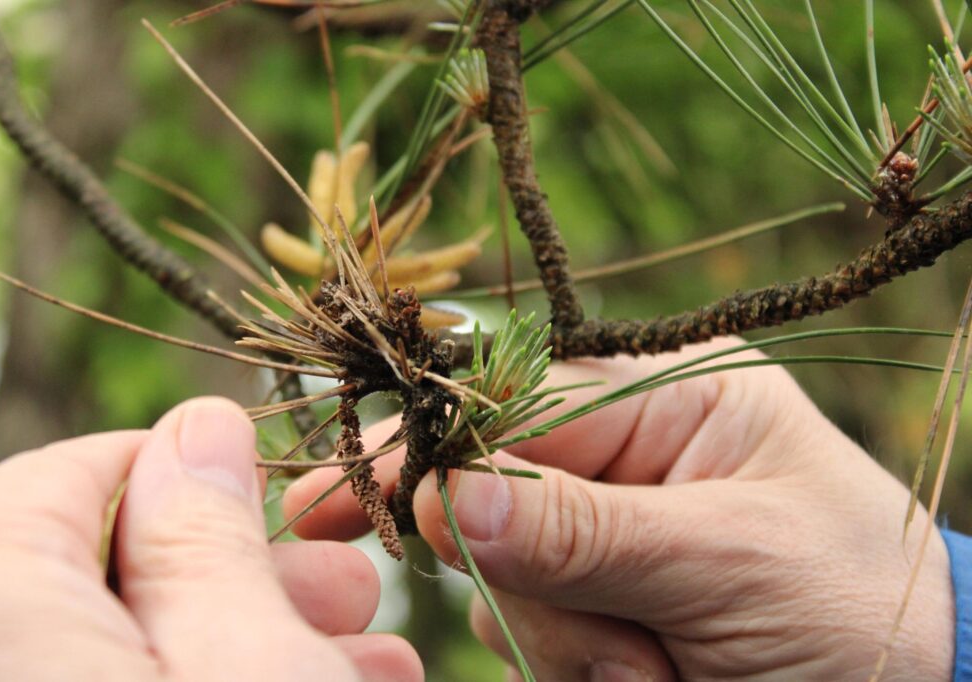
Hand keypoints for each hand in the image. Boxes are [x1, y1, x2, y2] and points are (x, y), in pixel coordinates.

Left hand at [0, 397, 420, 681]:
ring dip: (251, 638)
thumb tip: (199, 424)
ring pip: (119, 651)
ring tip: (370, 659)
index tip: (272, 488)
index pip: (55, 483)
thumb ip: (206, 533)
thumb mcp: (251, 659)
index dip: (179, 466)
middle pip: (93, 579)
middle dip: (241, 572)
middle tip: (350, 587)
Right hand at [284, 340, 953, 680]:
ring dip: (568, 643)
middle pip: (488, 497)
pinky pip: (525, 629)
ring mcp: (600, 531)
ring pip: (501, 578)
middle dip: (525, 579)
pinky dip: (574, 668)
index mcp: (660, 397)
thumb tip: (450, 500)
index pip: (509, 404)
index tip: (337, 504)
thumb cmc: (852, 601)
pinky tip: (649, 675)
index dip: (423, 451)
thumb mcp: (729, 558)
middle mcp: (618, 452)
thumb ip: (585, 531)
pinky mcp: (593, 600)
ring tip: (663, 669)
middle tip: (612, 645)